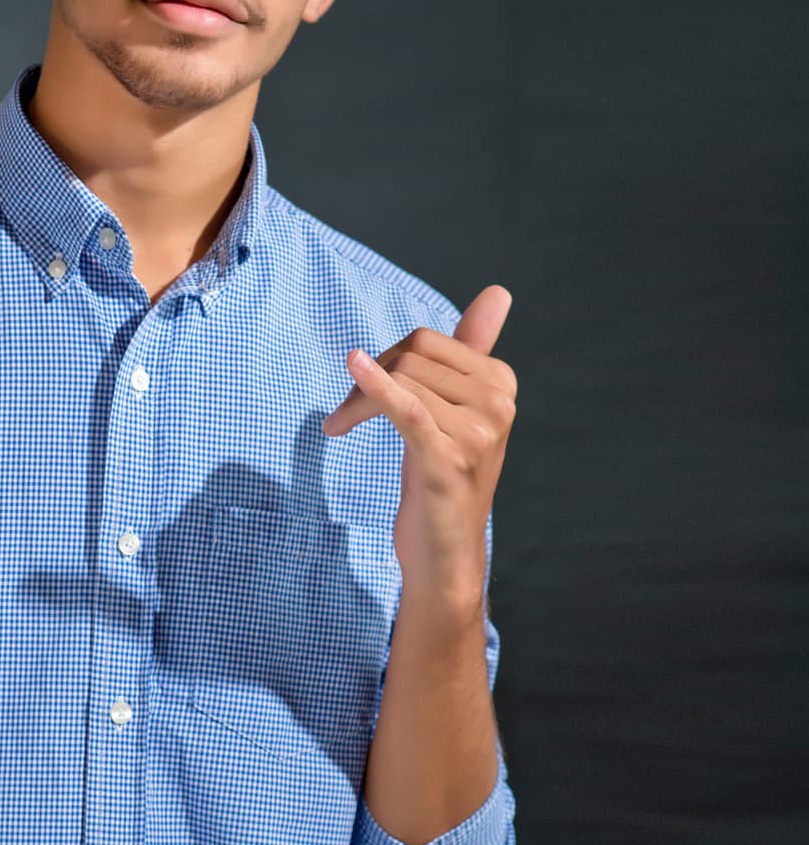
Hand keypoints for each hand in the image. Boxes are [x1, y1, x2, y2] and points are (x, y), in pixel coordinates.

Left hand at [321, 285, 516, 609]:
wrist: (445, 552)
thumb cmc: (444, 475)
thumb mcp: (459, 409)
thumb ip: (474, 349)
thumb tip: (497, 292)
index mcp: (501, 383)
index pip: (427, 341)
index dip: (386, 361)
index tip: (365, 390)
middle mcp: (498, 404)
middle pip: (410, 357)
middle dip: (368, 379)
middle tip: (346, 414)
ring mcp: (478, 434)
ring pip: (400, 381)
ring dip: (357, 402)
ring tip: (343, 425)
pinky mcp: (447, 459)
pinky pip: (406, 409)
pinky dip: (376, 387)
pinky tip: (355, 367)